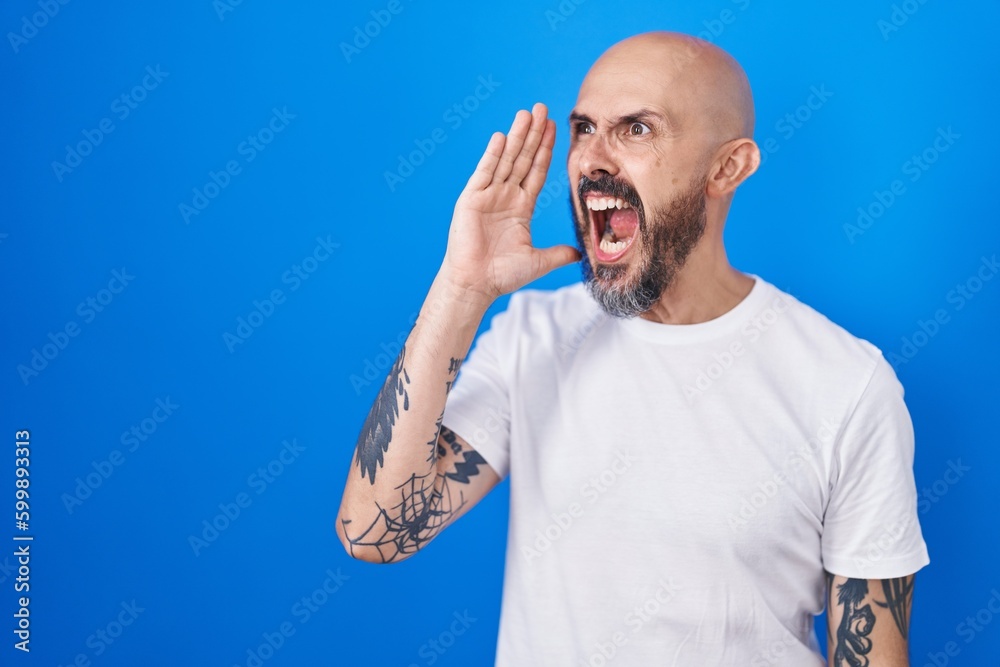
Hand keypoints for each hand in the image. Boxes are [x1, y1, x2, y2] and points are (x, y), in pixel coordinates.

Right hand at [440, 103, 580, 303]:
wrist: (476, 284)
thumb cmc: (501, 275)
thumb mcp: (537, 262)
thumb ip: (558, 254)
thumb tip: (580, 253)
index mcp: (520, 208)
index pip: (536, 171)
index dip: (546, 150)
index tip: (555, 128)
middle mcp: (505, 197)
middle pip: (523, 158)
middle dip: (533, 134)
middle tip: (542, 108)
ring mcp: (487, 196)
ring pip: (506, 160)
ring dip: (516, 137)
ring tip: (526, 113)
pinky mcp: (471, 200)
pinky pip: (484, 173)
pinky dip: (493, 155)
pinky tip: (502, 137)